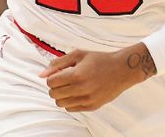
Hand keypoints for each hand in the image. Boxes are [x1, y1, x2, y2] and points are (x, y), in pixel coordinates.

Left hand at [40, 43, 154, 111]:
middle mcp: (81, 89)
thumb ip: (58, 63)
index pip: (51, 82)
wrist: (122, 69)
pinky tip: (77, 92)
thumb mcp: (78, 54)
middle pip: (54, 94)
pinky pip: (71, 109)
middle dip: (55, 86)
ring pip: (61, 104)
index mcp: (76, 74)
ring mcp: (87, 99)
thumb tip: (41, 74)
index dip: (52, 77)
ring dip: (61, 95)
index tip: (59, 73)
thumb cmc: (100, 59)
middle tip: (64, 79)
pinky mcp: (92, 106)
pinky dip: (70, 101)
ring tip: (70, 86)